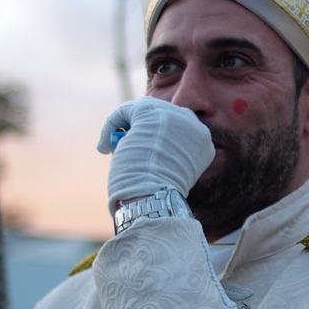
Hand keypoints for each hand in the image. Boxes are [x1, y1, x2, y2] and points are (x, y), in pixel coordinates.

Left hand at [97, 97, 215, 212]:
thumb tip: (141, 144)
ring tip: (114, 148)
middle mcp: (193, 124)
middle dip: (146, 130)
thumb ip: (168, 154)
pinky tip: (104, 148)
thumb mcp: (174, 173)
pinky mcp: (148, 110)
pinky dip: (111, 126)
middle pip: (166, 117)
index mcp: (204, 142)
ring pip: (146, 110)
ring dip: (129, 126)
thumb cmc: (159, 196)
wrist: (153, 198)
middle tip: (128, 148)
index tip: (145, 156)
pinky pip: (126, 111)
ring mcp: (172, 114)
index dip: (160, 141)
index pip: (181, 131)